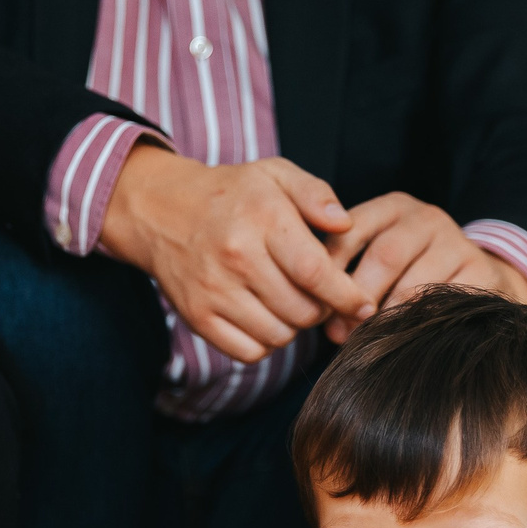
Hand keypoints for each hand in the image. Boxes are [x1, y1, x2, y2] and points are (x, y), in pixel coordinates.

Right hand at [98, 145, 375, 363]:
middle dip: (321, 309)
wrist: (162, 210)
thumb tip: (345, 223)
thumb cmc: (233, 194)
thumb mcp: (274, 174)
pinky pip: (250, 353)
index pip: (316, 273)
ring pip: (280, 336)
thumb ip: (315, 194)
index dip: (348, 297)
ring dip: (293, 326)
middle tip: (317, 294)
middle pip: (303, 311)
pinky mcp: (198, 317)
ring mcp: (213, 290)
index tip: (364, 306)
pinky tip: (263, 316)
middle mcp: (236, 257)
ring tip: (287, 300)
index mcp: (262, 219)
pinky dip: (265, 343)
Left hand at [323, 194, 526, 342]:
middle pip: (385, 256)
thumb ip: (349, 279)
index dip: (330, 269)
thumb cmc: (412, 273)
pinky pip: (443, 304)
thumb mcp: (379, 261)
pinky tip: (406, 340)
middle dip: (360, 298)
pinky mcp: (480, 271)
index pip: (352, 229)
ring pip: (415, 285)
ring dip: (387, 319)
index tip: (318, 303)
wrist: (477, 277)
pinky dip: (420, 326)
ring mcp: (456, 243)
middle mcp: (426, 218)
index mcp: (393, 208)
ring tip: (370, 340)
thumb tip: (331, 327)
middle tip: (343, 331)